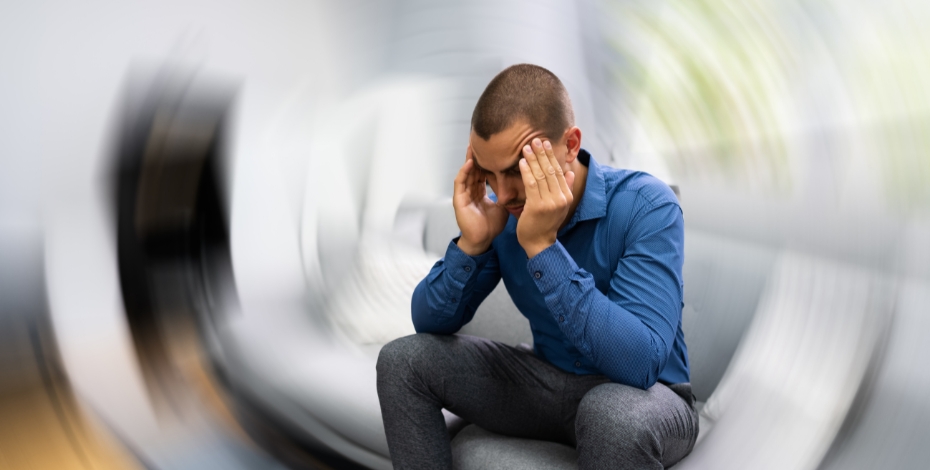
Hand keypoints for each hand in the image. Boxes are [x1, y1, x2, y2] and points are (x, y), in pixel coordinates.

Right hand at [453, 145, 508, 254]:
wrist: (483, 240)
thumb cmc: (491, 226)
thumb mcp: (503, 206)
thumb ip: (507, 195)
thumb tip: (521, 185)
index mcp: (480, 191)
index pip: (483, 171)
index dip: (488, 160)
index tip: (495, 148)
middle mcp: (470, 190)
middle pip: (473, 168)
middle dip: (477, 155)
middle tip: (481, 140)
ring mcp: (463, 195)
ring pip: (466, 172)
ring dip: (469, 159)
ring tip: (473, 146)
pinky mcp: (458, 200)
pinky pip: (460, 183)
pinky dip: (464, 172)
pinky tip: (470, 163)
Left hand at [516, 138, 574, 257]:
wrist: (539, 243)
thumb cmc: (546, 223)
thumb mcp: (561, 206)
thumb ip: (567, 188)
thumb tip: (571, 173)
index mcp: (567, 196)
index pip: (559, 171)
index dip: (551, 156)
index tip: (545, 143)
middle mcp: (560, 198)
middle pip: (551, 170)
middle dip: (542, 153)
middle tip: (535, 139)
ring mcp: (550, 202)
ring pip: (541, 175)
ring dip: (533, 159)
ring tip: (526, 147)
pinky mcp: (537, 206)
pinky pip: (531, 185)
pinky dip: (526, 171)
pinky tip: (521, 162)